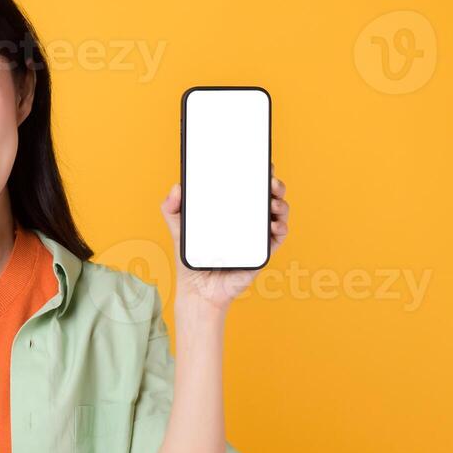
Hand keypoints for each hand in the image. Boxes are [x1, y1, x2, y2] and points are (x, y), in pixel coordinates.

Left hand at [159, 162, 288, 310]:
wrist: (198, 289)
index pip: (249, 186)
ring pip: (279, 213)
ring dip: (281, 204)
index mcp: (232, 210)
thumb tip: (177, 187)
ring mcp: (257, 236)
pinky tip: (275, 224)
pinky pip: (278, 237)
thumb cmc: (192, 258)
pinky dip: (281, 228)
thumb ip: (171, 207)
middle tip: (270, 181)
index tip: (262, 163)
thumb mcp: (178, 228)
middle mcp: (248, 220)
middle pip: (269, 196)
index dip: (259, 173)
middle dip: (275, 185)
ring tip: (273, 202)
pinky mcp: (261, 252)